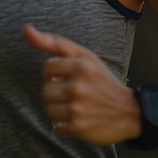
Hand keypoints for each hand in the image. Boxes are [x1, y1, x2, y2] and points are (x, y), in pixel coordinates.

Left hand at [24, 24, 140, 144]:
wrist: (130, 112)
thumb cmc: (102, 81)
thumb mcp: (84, 56)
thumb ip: (54, 42)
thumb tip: (27, 29)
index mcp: (81, 67)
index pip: (47, 68)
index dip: (55, 74)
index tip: (68, 78)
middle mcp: (78, 87)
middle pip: (45, 91)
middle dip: (57, 93)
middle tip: (74, 94)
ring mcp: (77, 109)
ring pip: (49, 110)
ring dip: (60, 110)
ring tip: (76, 107)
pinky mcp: (78, 128)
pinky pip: (56, 128)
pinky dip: (64, 126)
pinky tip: (78, 120)